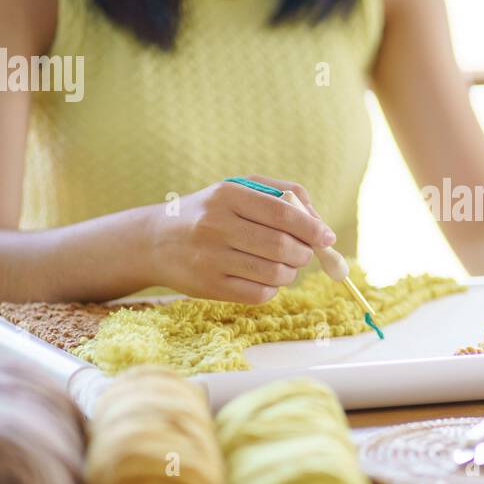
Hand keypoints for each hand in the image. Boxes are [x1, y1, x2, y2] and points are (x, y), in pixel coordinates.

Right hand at [147, 176, 333, 304]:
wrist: (156, 240)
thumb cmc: (211, 212)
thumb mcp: (240, 189)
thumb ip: (285, 196)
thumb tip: (320, 224)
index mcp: (227, 195)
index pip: (282, 214)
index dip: (312, 228)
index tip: (327, 238)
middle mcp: (216, 225)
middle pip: (282, 246)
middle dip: (304, 253)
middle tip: (304, 253)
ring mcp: (210, 258)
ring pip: (275, 273)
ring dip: (290, 272)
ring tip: (283, 265)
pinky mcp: (208, 287)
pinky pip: (259, 294)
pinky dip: (272, 289)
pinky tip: (263, 278)